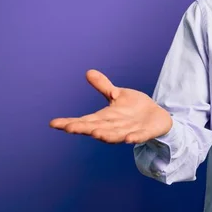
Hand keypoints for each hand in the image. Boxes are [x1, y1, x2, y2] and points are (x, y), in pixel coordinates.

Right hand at [49, 69, 171, 143]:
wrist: (157, 117)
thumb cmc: (134, 108)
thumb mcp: (118, 95)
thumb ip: (104, 86)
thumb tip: (89, 72)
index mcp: (105, 118)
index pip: (84, 121)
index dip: (70, 122)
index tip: (53, 123)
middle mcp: (113, 127)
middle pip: (95, 129)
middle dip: (83, 129)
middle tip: (69, 128)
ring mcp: (128, 131)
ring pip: (115, 135)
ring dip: (106, 135)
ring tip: (95, 134)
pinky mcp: (144, 133)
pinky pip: (138, 137)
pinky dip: (133, 138)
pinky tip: (129, 139)